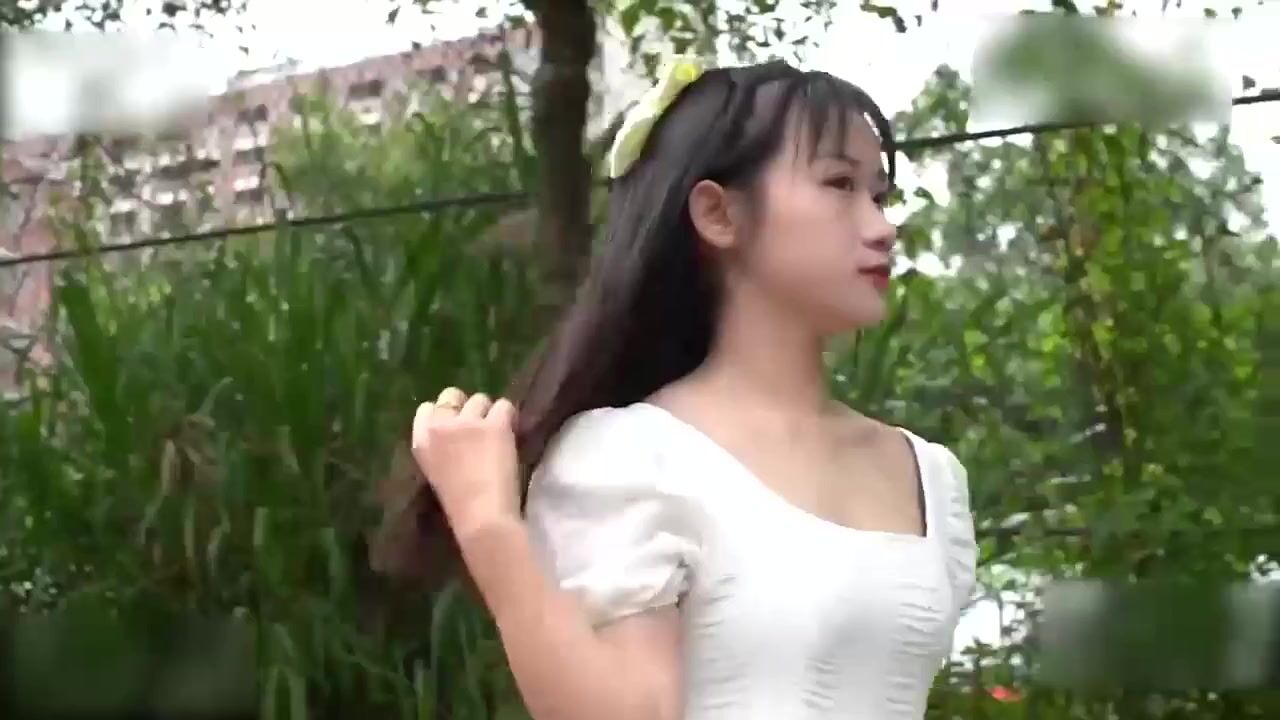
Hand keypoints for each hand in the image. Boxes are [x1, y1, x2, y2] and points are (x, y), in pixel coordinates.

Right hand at [411, 387, 521, 541]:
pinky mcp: (495, 425)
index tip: (455, 428)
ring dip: (489, 413)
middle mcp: (441, 425)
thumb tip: (457, 432)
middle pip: (452, 395)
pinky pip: (505, 406)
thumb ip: (440, 447)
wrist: (481, 518)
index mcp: (421, 440)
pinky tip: (511, 433)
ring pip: (480, 399)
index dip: (444, 414)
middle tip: (478, 427)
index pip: (427, 408)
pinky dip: (510, 417)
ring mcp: (468, 422)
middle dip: (465, 407)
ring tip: (497, 434)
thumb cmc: (458, 505)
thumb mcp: (435, 470)